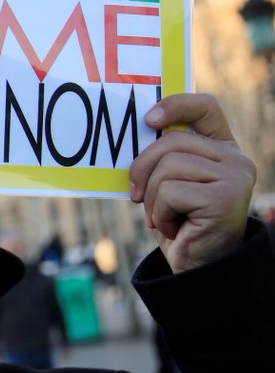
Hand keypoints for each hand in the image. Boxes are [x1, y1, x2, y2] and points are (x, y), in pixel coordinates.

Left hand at [129, 93, 254, 272]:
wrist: (196, 267)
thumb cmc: (178, 222)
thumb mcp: (168, 184)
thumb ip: (162, 158)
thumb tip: (136, 134)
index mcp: (221, 149)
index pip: (205, 107)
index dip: (175, 105)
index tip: (148, 119)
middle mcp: (235, 160)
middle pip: (171, 143)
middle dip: (142, 170)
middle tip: (136, 195)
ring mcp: (235, 177)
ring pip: (167, 167)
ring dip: (152, 197)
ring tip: (165, 216)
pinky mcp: (225, 197)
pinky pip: (170, 191)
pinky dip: (159, 212)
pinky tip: (174, 227)